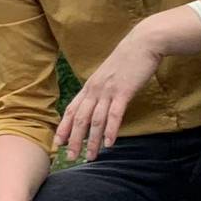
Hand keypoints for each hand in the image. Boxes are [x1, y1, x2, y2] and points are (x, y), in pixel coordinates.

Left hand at [56, 29, 161, 160]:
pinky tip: (109, 144)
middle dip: (74, 140)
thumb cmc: (128, 60)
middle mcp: (95, 90)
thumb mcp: (109, 76)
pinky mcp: (123, 91)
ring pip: (95, 120)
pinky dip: (110, 130)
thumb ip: (101, 90)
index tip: (57, 143)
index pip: (72, 110)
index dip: (64, 127)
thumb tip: (98, 104)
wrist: (143, 43)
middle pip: (80, 119)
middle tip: (71, 157)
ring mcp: (108, 90)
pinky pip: (114, 114)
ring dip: (92, 141)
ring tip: (90, 157)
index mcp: (90, 86)